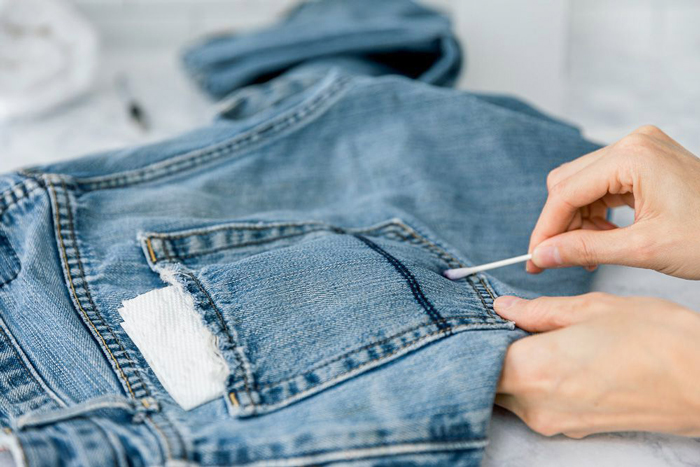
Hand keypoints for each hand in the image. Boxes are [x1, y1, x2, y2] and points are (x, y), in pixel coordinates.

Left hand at [493, 293, 699, 437]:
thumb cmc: (654, 340)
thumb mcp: (590, 309)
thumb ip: (536, 311)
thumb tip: (502, 307)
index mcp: (533, 370)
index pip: (475, 357)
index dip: (472, 336)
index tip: (475, 318)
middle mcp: (536, 405)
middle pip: (488, 379)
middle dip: (487, 353)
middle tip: (501, 324)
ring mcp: (555, 422)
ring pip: (510, 394)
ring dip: (512, 369)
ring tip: (531, 337)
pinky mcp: (573, 430)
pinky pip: (536, 406)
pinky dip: (534, 384)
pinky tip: (555, 359)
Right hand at [526, 125, 699, 278]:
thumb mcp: (644, 250)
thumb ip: (585, 250)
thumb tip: (541, 256)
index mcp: (632, 157)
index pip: (566, 191)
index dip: (546, 228)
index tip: (534, 259)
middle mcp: (633, 144)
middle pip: (569, 183)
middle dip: (560, 223)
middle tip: (556, 260)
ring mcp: (641, 149)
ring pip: (583, 185)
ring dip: (578, 220)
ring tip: (589, 254)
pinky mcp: (646, 161)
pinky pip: (604, 185)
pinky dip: (597, 213)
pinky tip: (605, 237)